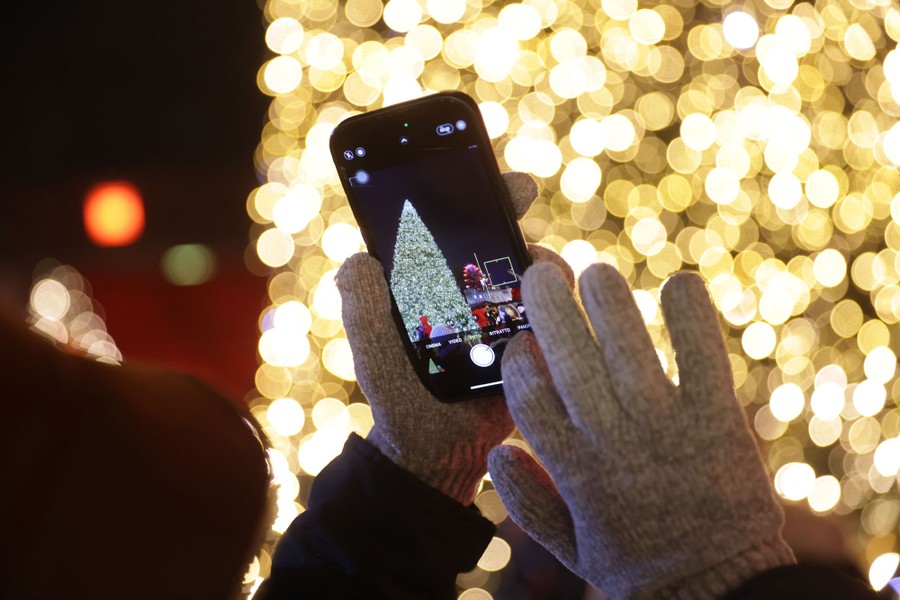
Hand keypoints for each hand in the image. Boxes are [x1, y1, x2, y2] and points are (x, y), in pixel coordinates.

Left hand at [336, 173, 571, 504]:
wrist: (437, 455)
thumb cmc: (400, 402)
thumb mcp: (374, 358)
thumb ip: (364, 313)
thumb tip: (360, 259)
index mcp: (429, 287)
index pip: (447, 228)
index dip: (460, 194)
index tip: (467, 169)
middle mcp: (471, 293)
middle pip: (496, 237)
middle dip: (508, 206)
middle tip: (520, 188)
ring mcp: (505, 316)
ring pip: (531, 271)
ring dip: (537, 258)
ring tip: (533, 267)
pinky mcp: (531, 343)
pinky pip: (553, 314)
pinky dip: (557, 302)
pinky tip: (552, 306)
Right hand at [489, 263, 794, 597]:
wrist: (717, 590)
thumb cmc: (634, 563)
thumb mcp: (569, 545)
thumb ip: (526, 501)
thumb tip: (496, 453)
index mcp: (573, 472)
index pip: (529, 398)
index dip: (519, 360)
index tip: (521, 341)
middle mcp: (613, 442)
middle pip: (569, 358)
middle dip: (550, 306)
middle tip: (542, 273)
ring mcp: (666, 428)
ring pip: (626, 346)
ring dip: (606, 300)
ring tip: (595, 275)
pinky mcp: (717, 421)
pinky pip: (701, 355)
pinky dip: (688, 315)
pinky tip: (676, 285)